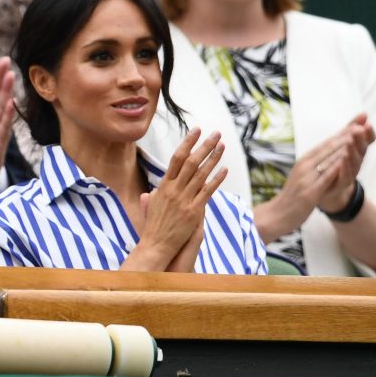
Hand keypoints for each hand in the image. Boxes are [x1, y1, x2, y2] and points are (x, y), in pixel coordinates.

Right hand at [137, 129, 225, 267]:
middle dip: (204, 146)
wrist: (155, 245)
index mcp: (163, 186)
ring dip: (213, 158)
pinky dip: (216, 180)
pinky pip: (207, 192)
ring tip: (222, 146)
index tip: (196, 130)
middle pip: (191, 162)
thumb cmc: (153, 227)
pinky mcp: (193, 211)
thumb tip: (153, 191)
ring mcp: (183, 200)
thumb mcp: (151, 207)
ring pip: (200, 174)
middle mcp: (173, 190)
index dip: (187, 143)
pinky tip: (224, 170)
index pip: (176, 158)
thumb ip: (154, 197)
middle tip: (216, 133)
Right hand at [262, 114, 374, 236]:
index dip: (341, 133)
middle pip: (328, 147)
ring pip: (328, 158)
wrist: (276, 215)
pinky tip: (347, 158)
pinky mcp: (310, 191)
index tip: (355, 122)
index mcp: (303, 162)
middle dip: (346, 134)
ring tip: (358, 134)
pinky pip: (326, 176)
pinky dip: (337, 165)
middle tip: (360, 122)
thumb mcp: (302, 178)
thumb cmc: (291, 198)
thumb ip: (312, 167)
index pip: (325, 144)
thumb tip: (325, 157)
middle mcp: (304, 166)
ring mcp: (306, 178)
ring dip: (344, 145)